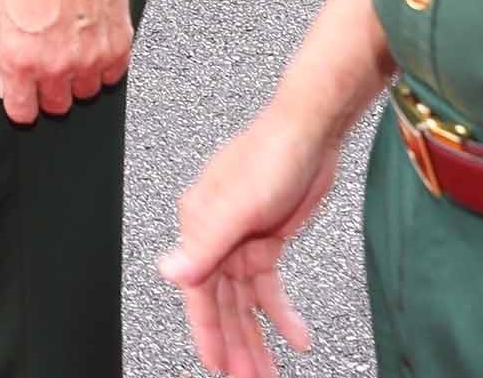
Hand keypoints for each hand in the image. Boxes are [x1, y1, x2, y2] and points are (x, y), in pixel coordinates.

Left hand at [0, 0, 132, 124]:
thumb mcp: (4, 12)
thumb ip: (9, 54)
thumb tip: (12, 83)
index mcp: (19, 59)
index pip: (22, 112)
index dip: (23, 104)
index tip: (26, 96)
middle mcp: (54, 66)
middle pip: (57, 106)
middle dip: (52, 90)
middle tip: (52, 65)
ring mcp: (89, 59)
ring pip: (86, 93)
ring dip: (80, 77)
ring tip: (75, 48)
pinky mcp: (118, 46)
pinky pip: (113, 76)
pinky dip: (106, 64)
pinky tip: (95, 41)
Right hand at [159, 107, 341, 375]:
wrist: (313, 128)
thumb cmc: (273, 153)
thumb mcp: (240, 205)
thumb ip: (204, 242)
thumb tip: (169, 271)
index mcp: (199, 226)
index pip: (198, 293)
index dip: (208, 334)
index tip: (218, 368)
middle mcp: (215, 235)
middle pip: (222, 304)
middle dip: (235, 345)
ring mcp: (241, 238)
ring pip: (245, 302)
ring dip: (257, 336)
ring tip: (271, 369)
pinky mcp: (266, 238)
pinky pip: (269, 286)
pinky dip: (282, 313)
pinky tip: (297, 334)